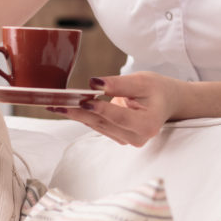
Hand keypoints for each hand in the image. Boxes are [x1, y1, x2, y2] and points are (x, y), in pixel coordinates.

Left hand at [53, 72, 181, 146]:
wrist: (167, 102)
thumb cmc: (157, 89)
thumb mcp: (142, 81)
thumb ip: (118, 84)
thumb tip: (94, 83)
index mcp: (147, 124)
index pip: (120, 116)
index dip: (101, 108)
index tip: (84, 99)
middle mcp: (137, 137)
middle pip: (103, 123)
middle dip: (78, 112)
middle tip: (55, 104)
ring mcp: (127, 140)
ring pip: (97, 125)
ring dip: (74, 115)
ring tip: (53, 105)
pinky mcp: (118, 136)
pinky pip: (97, 125)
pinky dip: (82, 115)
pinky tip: (65, 108)